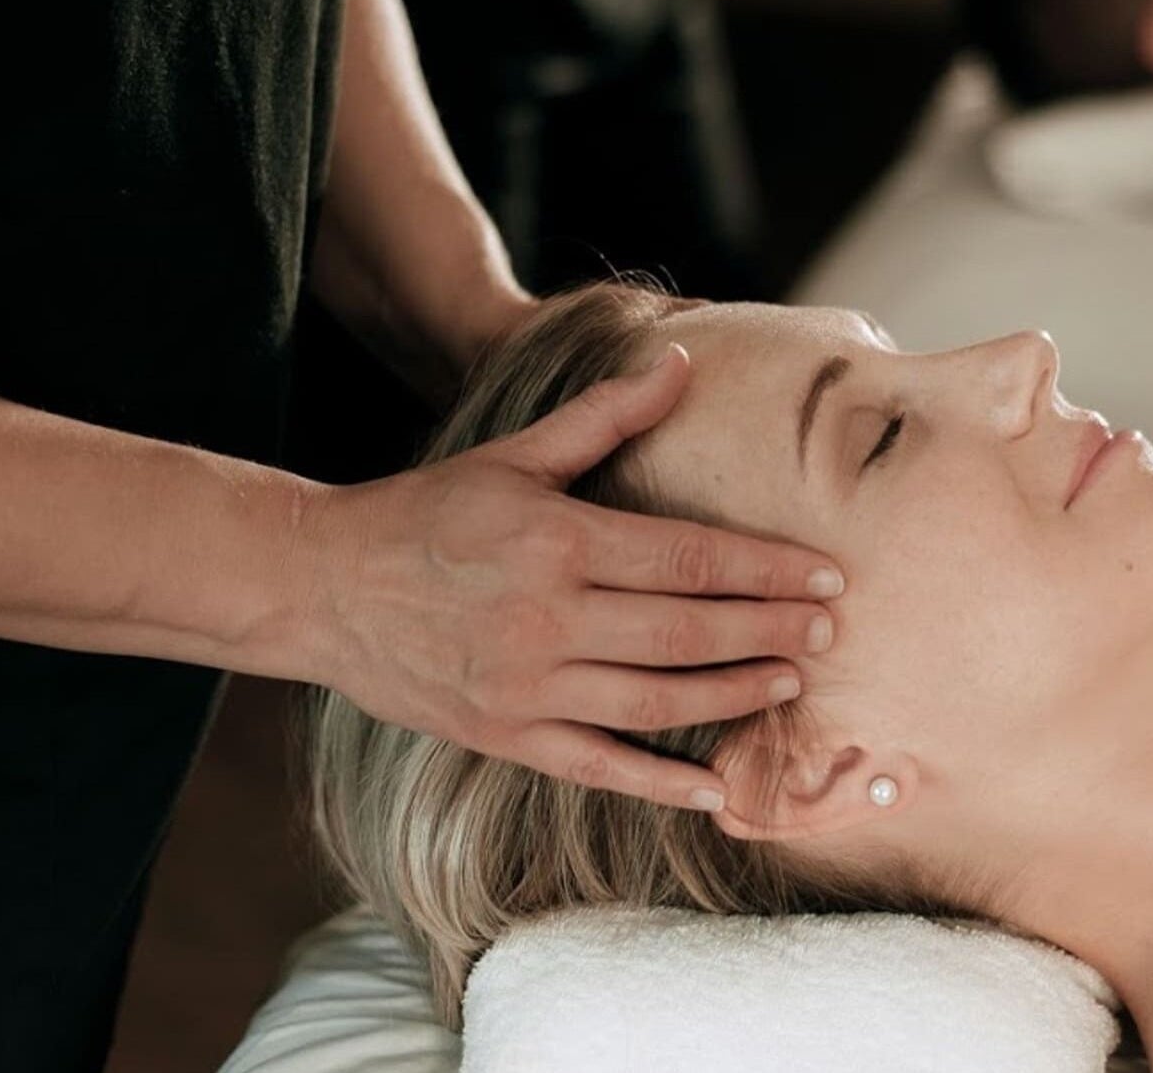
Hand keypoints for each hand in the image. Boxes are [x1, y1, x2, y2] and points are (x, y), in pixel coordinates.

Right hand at [289, 345, 843, 811]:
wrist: (323, 586)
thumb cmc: (428, 511)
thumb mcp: (516, 454)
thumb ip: (605, 415)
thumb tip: (682, 362)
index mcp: (559, 542)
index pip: (689, 558)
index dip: (765, 570)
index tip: (824, 576)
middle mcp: (548, 618)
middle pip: (686, 631)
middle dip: (767, 632)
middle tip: (829, 630)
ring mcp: (528, 687)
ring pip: (655, 702)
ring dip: (732, 696)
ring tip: (790, 684)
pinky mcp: (507, 737)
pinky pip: (600, 768)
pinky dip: (661, 784)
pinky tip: (717, 789)